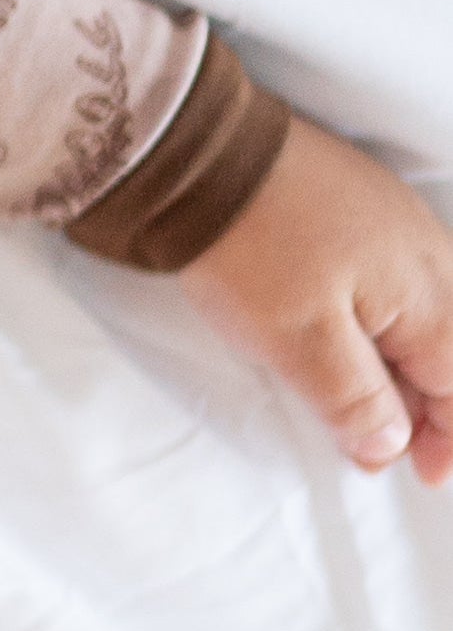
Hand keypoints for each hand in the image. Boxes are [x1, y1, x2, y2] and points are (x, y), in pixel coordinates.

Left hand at [177, 113, 452, 483]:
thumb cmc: (249, 248)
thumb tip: (389, 446)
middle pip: (450, 350)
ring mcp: (400, 228)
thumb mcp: (296, 339)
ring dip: (409, 368)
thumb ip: (352, 396)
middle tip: (394, 452)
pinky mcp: (365, 211)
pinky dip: (389, 326)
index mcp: (425, 295)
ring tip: (374, 409)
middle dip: (433, 407)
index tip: (424, 474)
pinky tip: (359, 342)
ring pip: (427, 316)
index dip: (446, 436)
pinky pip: (400, 282)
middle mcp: (429, 258)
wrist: (203, 156)